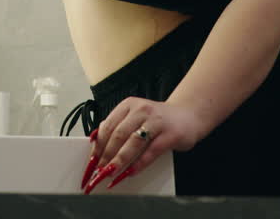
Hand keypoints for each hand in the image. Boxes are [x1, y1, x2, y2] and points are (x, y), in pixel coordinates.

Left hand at [80, 97, 206, 194]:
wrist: (189, 116)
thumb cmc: (157, 120)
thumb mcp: (135, 117)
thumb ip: (118, 126)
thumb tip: (95, 143)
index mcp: (128, 105)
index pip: (108, 126)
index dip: (98, 146)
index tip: (91, 162)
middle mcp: (141, 110)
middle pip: (118, 135)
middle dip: (106, 156)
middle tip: (98, 172)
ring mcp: (156, 121)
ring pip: (133, 143)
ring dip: (119, 160)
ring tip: (110, 174)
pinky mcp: (170, 134)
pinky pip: (151, 151)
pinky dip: (139, 164)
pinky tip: (130, 173)